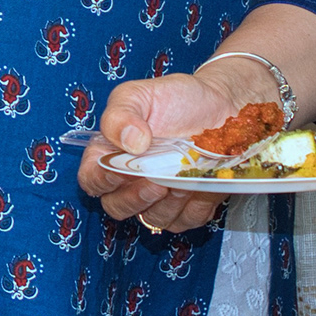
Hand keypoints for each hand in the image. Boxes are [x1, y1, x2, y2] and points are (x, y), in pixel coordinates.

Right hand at [81, 68, 229, 235]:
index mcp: (111, 153)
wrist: (223, 105)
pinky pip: (185, 221)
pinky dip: (194, 207)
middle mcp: (131, 180)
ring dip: (168, 202)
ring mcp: (159, 197)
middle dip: (136, 198)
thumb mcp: (141, 94)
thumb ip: (121, 114)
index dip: (101, 180)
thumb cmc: (179, 97)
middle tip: (156, 180)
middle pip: (117, 207)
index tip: (121, 168)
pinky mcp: (187, 207)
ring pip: (153, 219)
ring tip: (185, 175)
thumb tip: (128, 143)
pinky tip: (201, 183)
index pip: (92, 179)